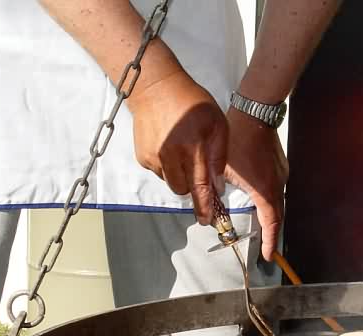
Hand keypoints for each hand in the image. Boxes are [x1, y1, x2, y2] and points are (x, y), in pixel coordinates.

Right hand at [127, 71, 227, 224]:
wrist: (155, 87)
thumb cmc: (193, 104)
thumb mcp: (218, 125)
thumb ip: (219, 158)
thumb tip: (218, 187)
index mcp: (193, 149)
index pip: (200, 188)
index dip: (205, 207)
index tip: (208, 220)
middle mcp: (170, 157)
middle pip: (183, 191)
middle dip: (193, 190)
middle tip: (199, 177)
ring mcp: (153, 158)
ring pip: (171, 183)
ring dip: (180, 177)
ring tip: (184, 154)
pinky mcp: (142, 156)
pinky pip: (158, 172)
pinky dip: (167, 167)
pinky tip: (170, 148)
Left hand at [223, 107, 288, 260]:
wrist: (255, 112)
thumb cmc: (237, 139)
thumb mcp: (221, 168)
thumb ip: (216, 191)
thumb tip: (210, 208)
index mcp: (264, 190)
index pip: (271, 224)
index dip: (269, 242)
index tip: (266, 256)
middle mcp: (278, 186)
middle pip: (277, 215)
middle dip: (270, 231)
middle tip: (265, 245)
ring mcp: (282, 175)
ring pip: (277, 201)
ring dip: (270, 214)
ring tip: (262, 225)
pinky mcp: (281, 166)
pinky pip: (276, 189)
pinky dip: (269, 200)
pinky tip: (259, 198)